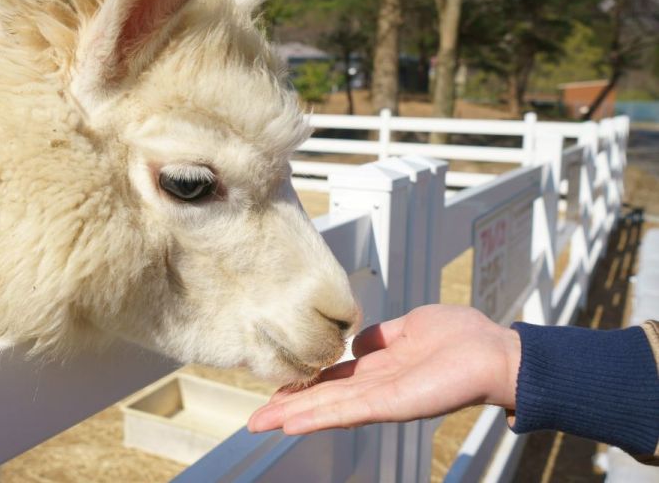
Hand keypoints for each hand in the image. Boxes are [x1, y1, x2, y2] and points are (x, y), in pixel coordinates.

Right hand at [247, 304, 520, 434]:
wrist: (496, 352)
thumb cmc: (463, 336)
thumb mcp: (412, 325)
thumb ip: (382, 336)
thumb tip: (355, 341)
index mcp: (380, 366)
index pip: (334, 378)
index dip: (305, 384)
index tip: (276, 388)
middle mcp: (376, 386)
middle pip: (324, 398)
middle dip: (288, 408)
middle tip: (254, 419)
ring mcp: (382, 398)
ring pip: (328, 409)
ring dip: (294, 416)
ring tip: (260, 424)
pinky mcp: (391, 405)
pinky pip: (347, 411)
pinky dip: (317, 417)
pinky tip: (292, 423)